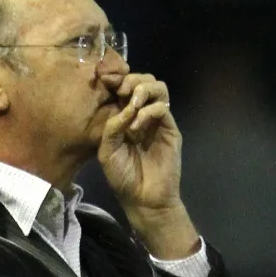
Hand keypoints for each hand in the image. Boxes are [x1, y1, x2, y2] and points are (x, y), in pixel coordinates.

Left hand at [97, 73, 180, 211]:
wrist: (142, 198)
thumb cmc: (122, 176)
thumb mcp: (106, 150)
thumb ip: (112, 125)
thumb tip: (125, 105)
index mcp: (124, 116)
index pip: (124, 87)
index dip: (117, 78)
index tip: (106, 79)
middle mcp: (141, 114)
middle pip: (144, 80)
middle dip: (131, 80)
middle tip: (121, 92)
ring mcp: (157, 120)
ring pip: (158, 87)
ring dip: (143, 89)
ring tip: (132, 104)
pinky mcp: (170, 129)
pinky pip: (163, 108)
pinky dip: (148, 111)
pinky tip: (137, 127)